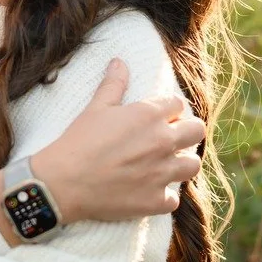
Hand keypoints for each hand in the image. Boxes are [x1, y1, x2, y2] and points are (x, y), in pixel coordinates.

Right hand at [32, 58, 203, 223]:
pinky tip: (149, 190)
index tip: (162, 116)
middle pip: (197, 131)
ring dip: (182, 163)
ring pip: (193, 165)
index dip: (171, 109)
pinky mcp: (155, 200)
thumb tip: (119, 61)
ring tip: (166, 165)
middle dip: (187, 132)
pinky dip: (163, 196)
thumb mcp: (96, 107)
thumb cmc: (78, 141)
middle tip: (170, 138)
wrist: (64, 182)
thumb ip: (113, 84)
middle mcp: (163, 142)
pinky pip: (173, 198)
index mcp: (150, 115)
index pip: (179, 104)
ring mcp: (162, 173)